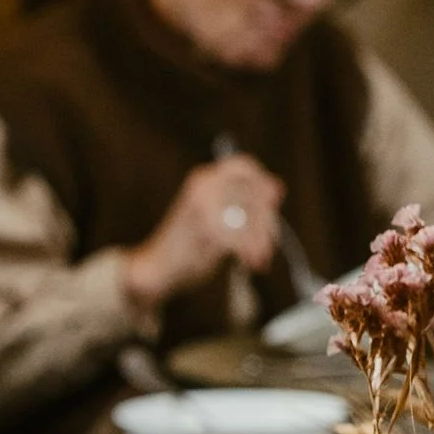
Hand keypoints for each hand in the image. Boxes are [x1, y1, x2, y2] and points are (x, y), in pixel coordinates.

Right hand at [122, 153, 284, 310]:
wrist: (156, 267)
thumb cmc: (186, 242)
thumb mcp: (210, 211)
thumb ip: (238, 199)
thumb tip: (278, 189)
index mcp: (202, 179)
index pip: (242, 165)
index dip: (262, 180)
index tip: (275, 199)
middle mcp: (204, 188)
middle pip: (255, 196)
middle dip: (267, 223)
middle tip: (267, 245)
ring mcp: (206, 209)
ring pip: (253, 220)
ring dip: (261, 241)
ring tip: (259, 257)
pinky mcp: (210, 232)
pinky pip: (245, 239)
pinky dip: (251, 253)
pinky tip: (249, 262)